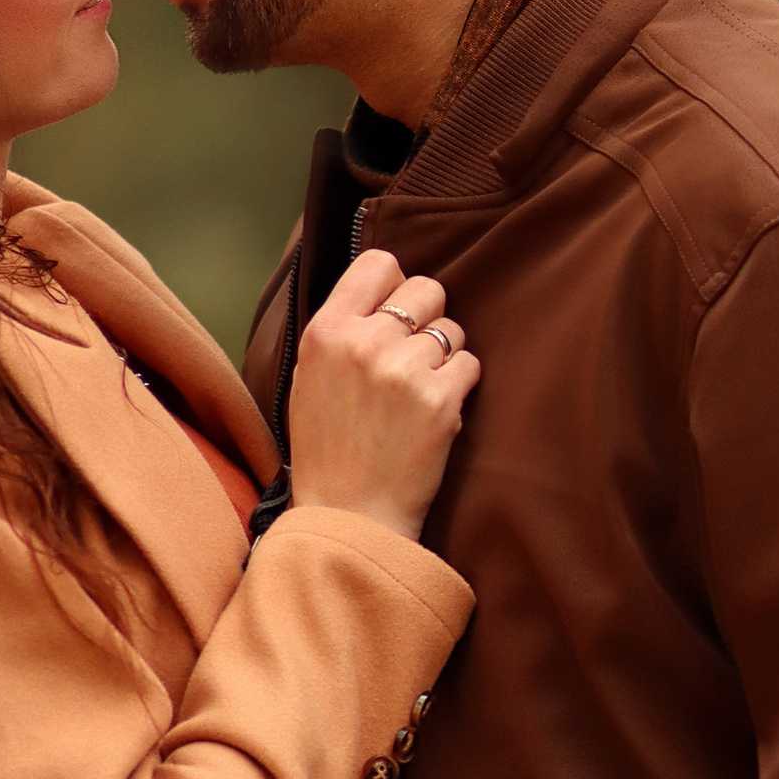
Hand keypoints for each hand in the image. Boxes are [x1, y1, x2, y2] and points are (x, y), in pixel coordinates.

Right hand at [287, 247, 478, 542]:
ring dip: (444, 358)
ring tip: (416, 396)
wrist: (348, 516)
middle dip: (427, 319)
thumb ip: (341, 330)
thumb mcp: (309, 379)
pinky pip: (469, 365)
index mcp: (326, 332)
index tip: (395, 312)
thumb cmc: (328, 450)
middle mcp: (364, 343)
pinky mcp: (439, 400)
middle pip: (427, 288)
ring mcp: (403, 370)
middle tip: (412, 360)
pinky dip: (459, 387)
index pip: (379, 262)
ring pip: (452, 330)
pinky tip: (434, 414)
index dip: (396, 284)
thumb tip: (381, 290)